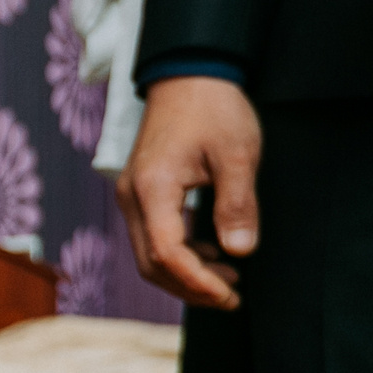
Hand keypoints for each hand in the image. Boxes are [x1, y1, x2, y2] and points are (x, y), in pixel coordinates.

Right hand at [117, 76, 261, 308]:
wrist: (188, 75)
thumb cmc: (214, 109)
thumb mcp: (237, 154)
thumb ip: (238, 205)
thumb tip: (239, 253)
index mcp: (153, 188)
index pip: (167, 253)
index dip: (198, 282)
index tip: (231, 296)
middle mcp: (132, 196)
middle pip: (151, 263)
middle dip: (190, 287)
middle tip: (232, 298)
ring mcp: (132, 195)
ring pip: (148, 254)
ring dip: (185, 274)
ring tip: (229, 279)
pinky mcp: (141, 192)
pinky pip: (152, 237)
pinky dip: (180, 255)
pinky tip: (212, 253)